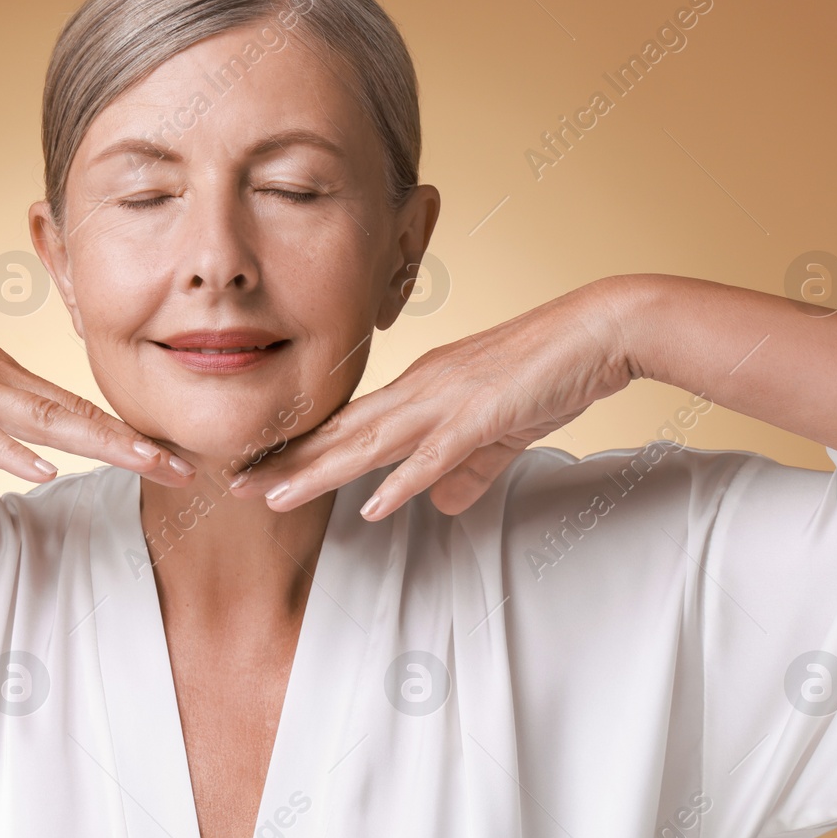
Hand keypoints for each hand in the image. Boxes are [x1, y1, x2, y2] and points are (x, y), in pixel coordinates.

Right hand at [0, 265, 195, 495]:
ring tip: (146, 462)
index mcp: (0, 379)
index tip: (168, 459)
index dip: (123, 437)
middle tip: (186, 468)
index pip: (74, 412)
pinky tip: (44, 468)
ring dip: (97, 443)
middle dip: (133, 445)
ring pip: (43, 419)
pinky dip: (11, 449)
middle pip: (77, 415)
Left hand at [228, 276, 643, 518]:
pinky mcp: (482, 414)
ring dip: (320, 473)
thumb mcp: (499, 430)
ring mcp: (448, 400)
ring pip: (370, 443)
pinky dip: (402, 481)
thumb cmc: (550, 370)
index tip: (260, 470)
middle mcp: (421, 389)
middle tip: (236, 486)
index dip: (302, 449)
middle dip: (287, 463)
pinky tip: (372, 507)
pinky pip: (434, 454)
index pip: (349, 425)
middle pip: (342, 434)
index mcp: (420, 388)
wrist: (599, 330)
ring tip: (274, 499)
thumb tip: (435, 504)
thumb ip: (465, 469)